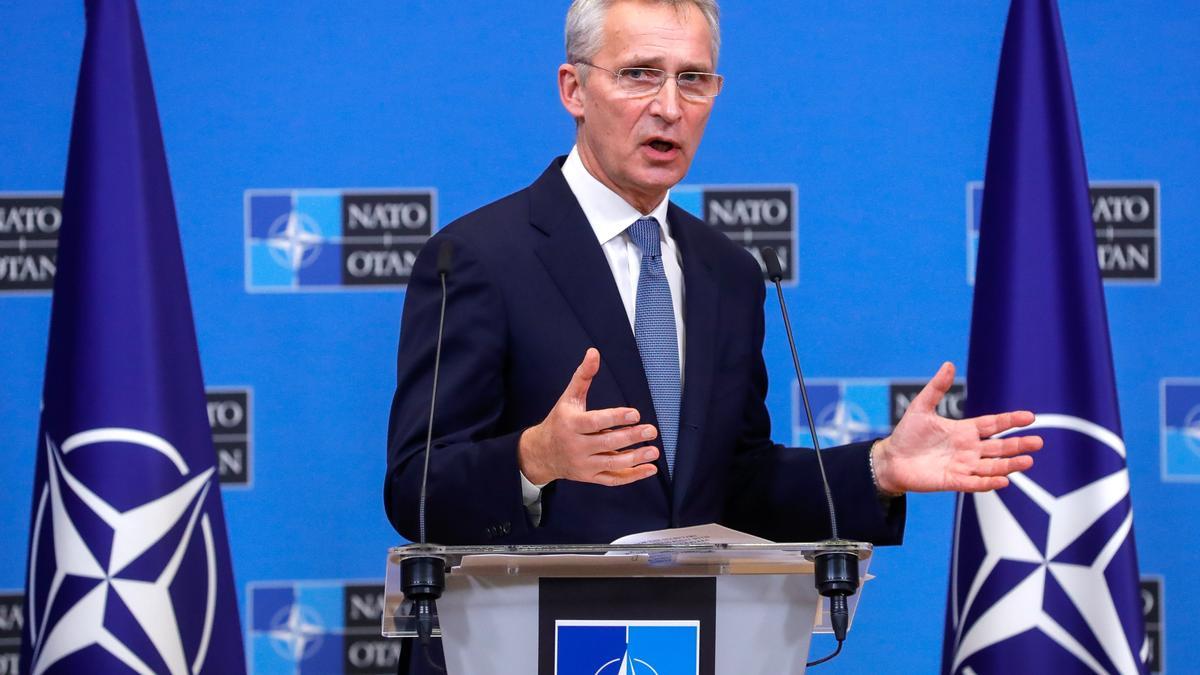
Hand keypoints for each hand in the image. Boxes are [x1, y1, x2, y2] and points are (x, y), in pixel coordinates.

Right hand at [518, 348, 659, 485]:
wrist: (541, 453)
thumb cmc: (559, 421)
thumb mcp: (568, 398)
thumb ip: (583, 376)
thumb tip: (594, 352)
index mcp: (571, 425)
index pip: (595, 422)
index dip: (616, 418)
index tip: (635, 414)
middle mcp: (577, 446)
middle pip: (607, 443)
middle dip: (631, 437)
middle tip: (651, 430)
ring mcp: (584, 464)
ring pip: (612, 464)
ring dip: (635, 458)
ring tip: (654, 450)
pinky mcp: (590, 477)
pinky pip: (613, 479)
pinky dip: (632, 476)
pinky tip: (649, 468)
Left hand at [872, 362, 1042, 493]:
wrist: (891, 459)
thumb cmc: (907, 434)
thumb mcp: (921, 407)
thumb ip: (937, 388)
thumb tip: (949, 364)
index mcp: (964, 431)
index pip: (993, 424)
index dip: (1011, 421)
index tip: (1030, 417)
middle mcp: (968, 449)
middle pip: (999, 447)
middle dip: (1018, 445)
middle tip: (1039, 442)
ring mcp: (963, 466)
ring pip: (992, 466)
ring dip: (1010, 465)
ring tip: (1028, 461)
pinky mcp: (953, 481)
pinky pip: (975, 483)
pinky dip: (989, 482)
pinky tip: (1004, 480)